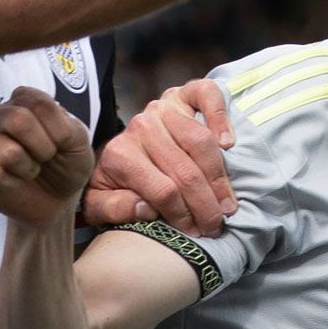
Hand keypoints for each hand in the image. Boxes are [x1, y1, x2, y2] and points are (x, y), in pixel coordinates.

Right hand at [0, 88, 95, 234]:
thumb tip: (31, 124)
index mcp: (23, 100)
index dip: (58, 130)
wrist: (56, 200)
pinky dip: (13, 183)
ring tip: (29, 170)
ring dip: (28, 168)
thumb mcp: (79, 141)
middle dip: (42, 148)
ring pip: (7, 152)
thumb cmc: (65, 164)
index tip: (60, 143)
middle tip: (45, 158)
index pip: (40, 103)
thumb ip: (64, 124)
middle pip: (17, 120)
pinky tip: (14, 182)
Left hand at [82, 82, 236, 234]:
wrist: (113, 153)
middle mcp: (141, 127)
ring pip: (201, 142)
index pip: (164, 191)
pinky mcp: (180, 95)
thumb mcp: (99, 204)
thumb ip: (114, 209)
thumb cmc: (113, 183)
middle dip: (206, 205)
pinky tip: (228, 143)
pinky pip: (206, 95)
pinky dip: (220, 115)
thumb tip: (146, 208)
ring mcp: (162, 108)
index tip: (196, 233)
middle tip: (216, 226)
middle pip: (186, 171)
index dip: (184, 216)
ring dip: (219, 178)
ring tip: (226, 204)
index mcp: (120, 154)